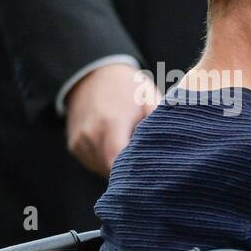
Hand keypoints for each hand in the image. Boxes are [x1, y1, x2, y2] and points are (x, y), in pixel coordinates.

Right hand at [65, 62, 157, 176]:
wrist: (92, 74)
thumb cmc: (129, 87)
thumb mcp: (149, 98)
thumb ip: (158, 122)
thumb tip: (176, 146)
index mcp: (111, 123)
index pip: (119, 162)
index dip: (136, 174)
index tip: (154, 175)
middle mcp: (91, 135)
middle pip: (112, 170)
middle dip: (132, 173)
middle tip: (151, 167)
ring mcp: (80, 142)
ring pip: (103, 169)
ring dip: (119, 168)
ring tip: (135, 153)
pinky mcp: (74, 146)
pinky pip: (95, 164)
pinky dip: (107, 162)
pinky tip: (120, 148)